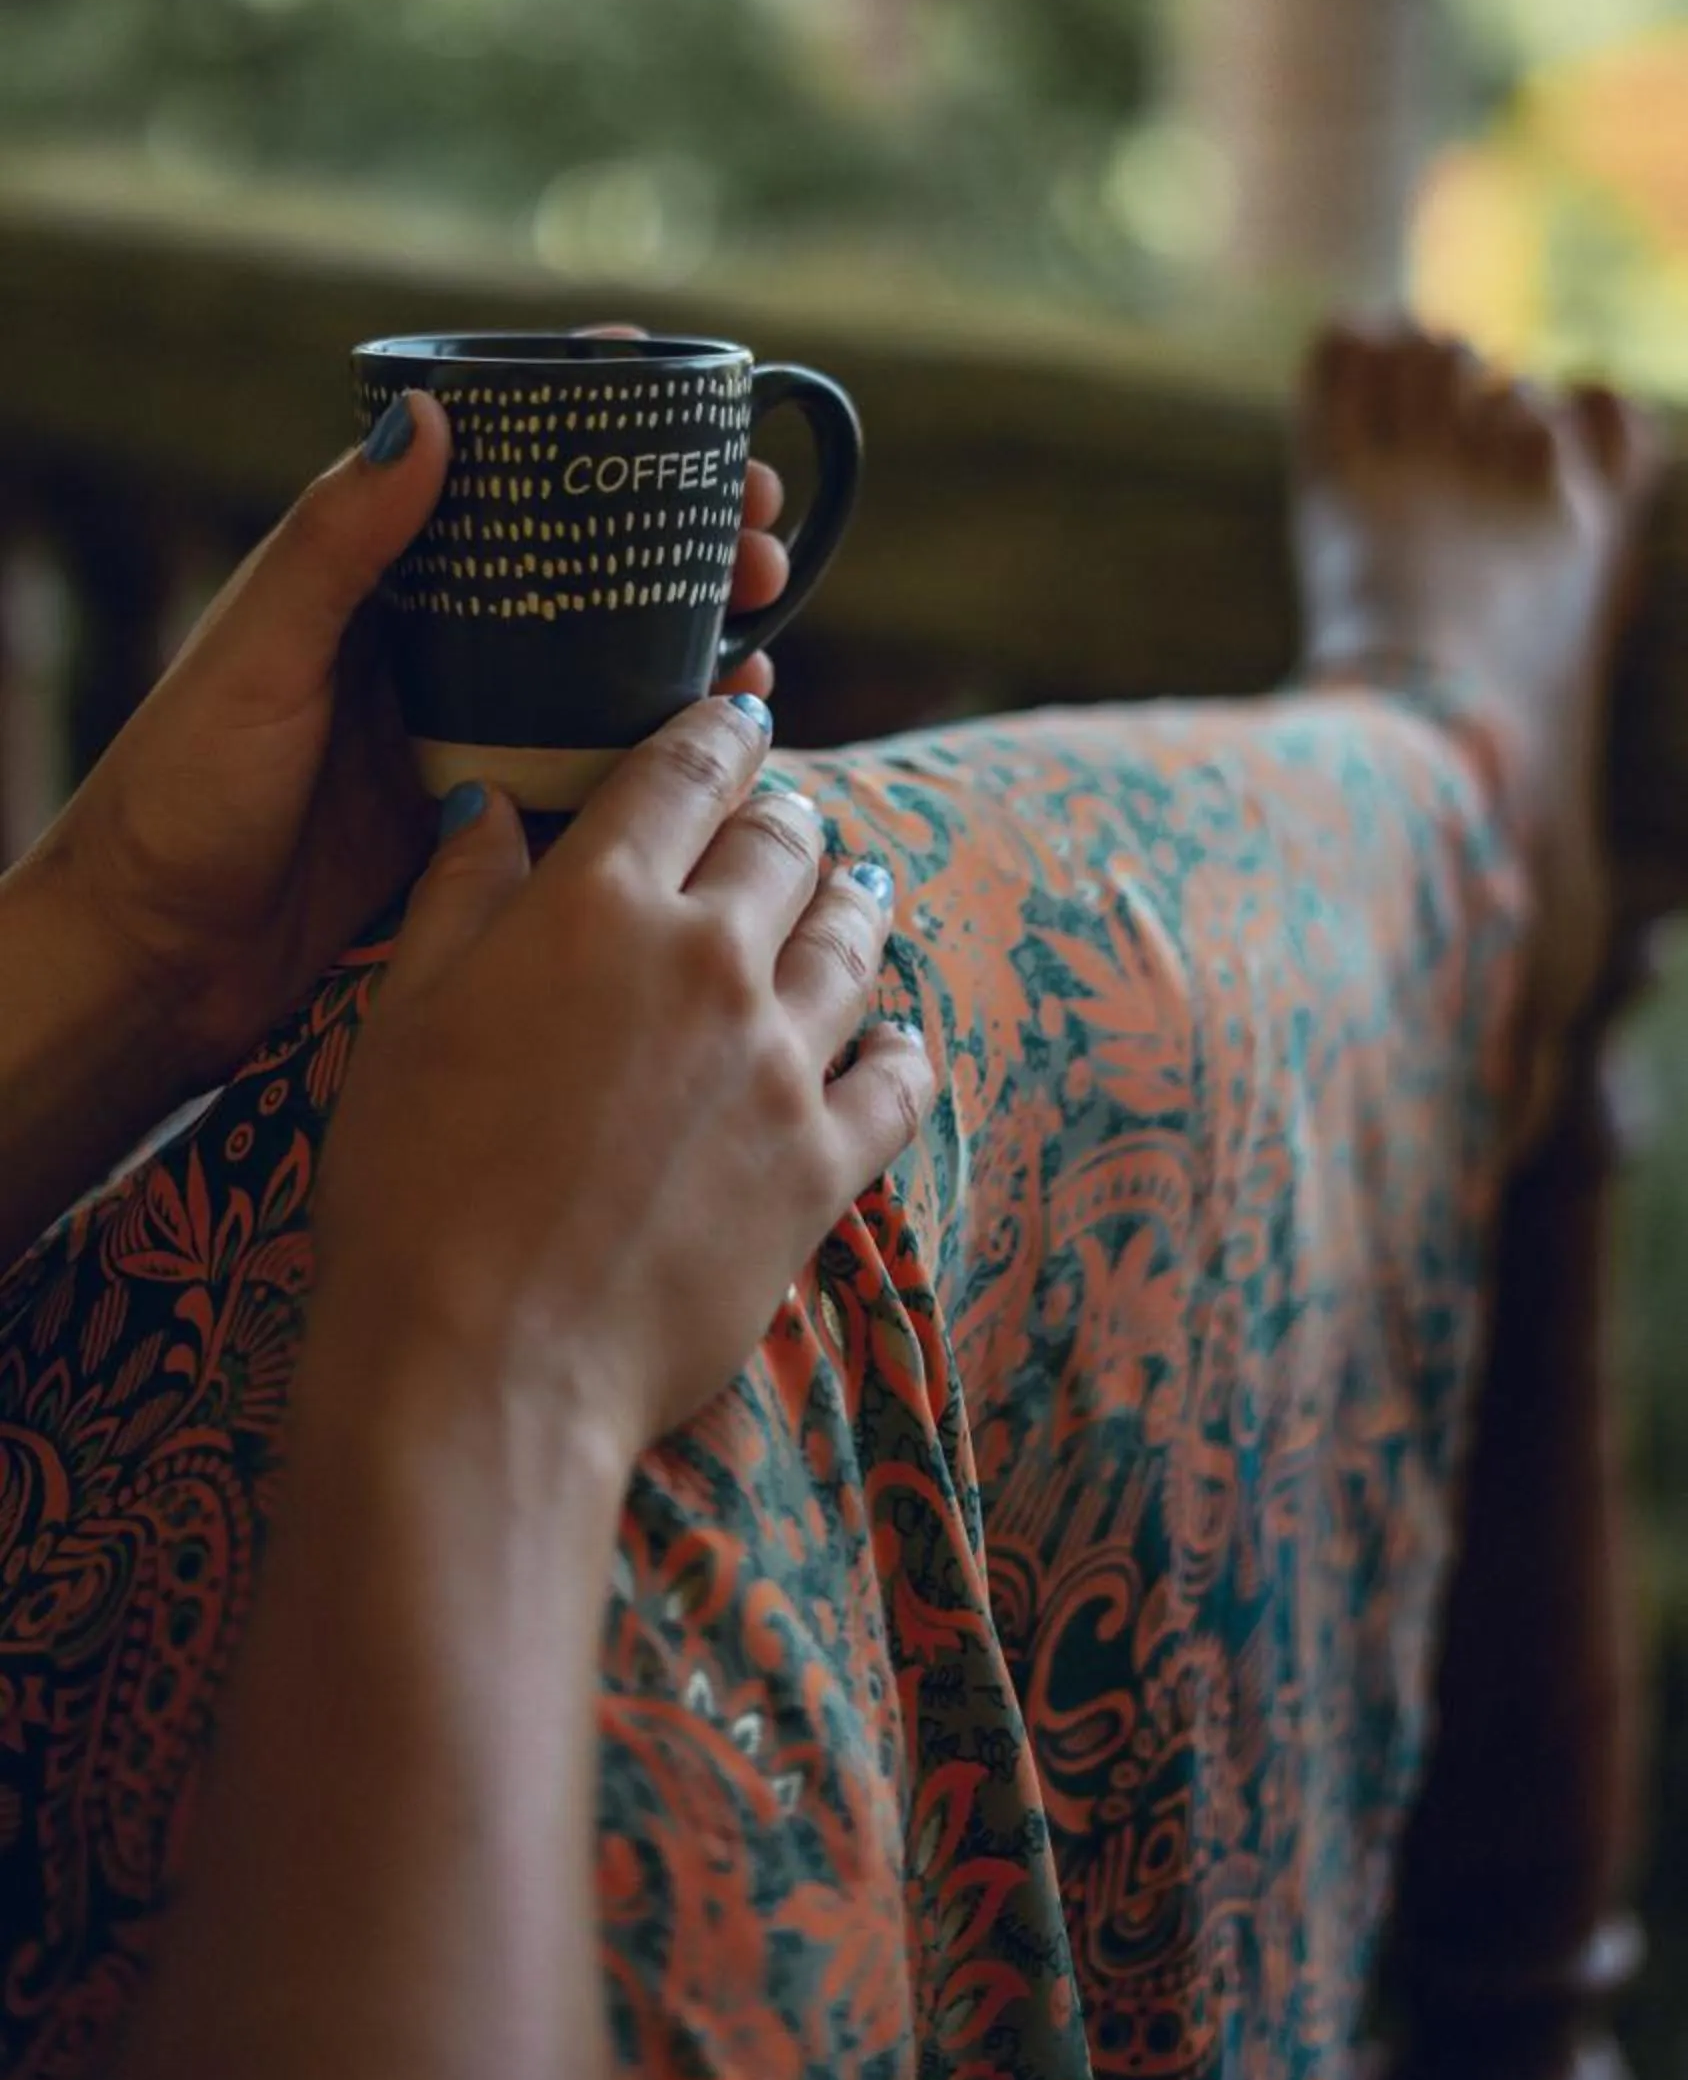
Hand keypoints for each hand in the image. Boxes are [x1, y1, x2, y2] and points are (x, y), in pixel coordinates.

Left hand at [20, 398, 790, 1112]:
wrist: (157, 958)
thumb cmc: (180, 793)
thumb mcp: (260, 653)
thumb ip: (337, 542)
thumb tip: (428, 413)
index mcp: (374, 575)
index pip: (498, 465)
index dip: (595, 422)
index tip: (680, 392)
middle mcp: (435, 638)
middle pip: (582, 556)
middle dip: (683, 528)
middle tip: (765, 523)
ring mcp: (471, 724)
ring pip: (610, 655)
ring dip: (695, 623)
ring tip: (769, 607)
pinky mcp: (493, 812)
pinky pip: (604, 760)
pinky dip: (675, 734)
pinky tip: (736, 716)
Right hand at [313, 695, 931, 1460]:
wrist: (483, 1365)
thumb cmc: (409, 1185)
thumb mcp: (404, 1013)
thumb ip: (461, 893)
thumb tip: (488, 800)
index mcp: (601, 901)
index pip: (687, 768)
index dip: (720, 726)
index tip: (739, 715)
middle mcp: (710, 958)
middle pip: (784, 845)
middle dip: (785, 816)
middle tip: (786, 815)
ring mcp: (779, 1060)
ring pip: (851, 943)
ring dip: (854, 906)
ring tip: (859, 890)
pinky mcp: (823, 1163)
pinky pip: (897, 1078)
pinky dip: (901, 1047)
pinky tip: (897, 1038)